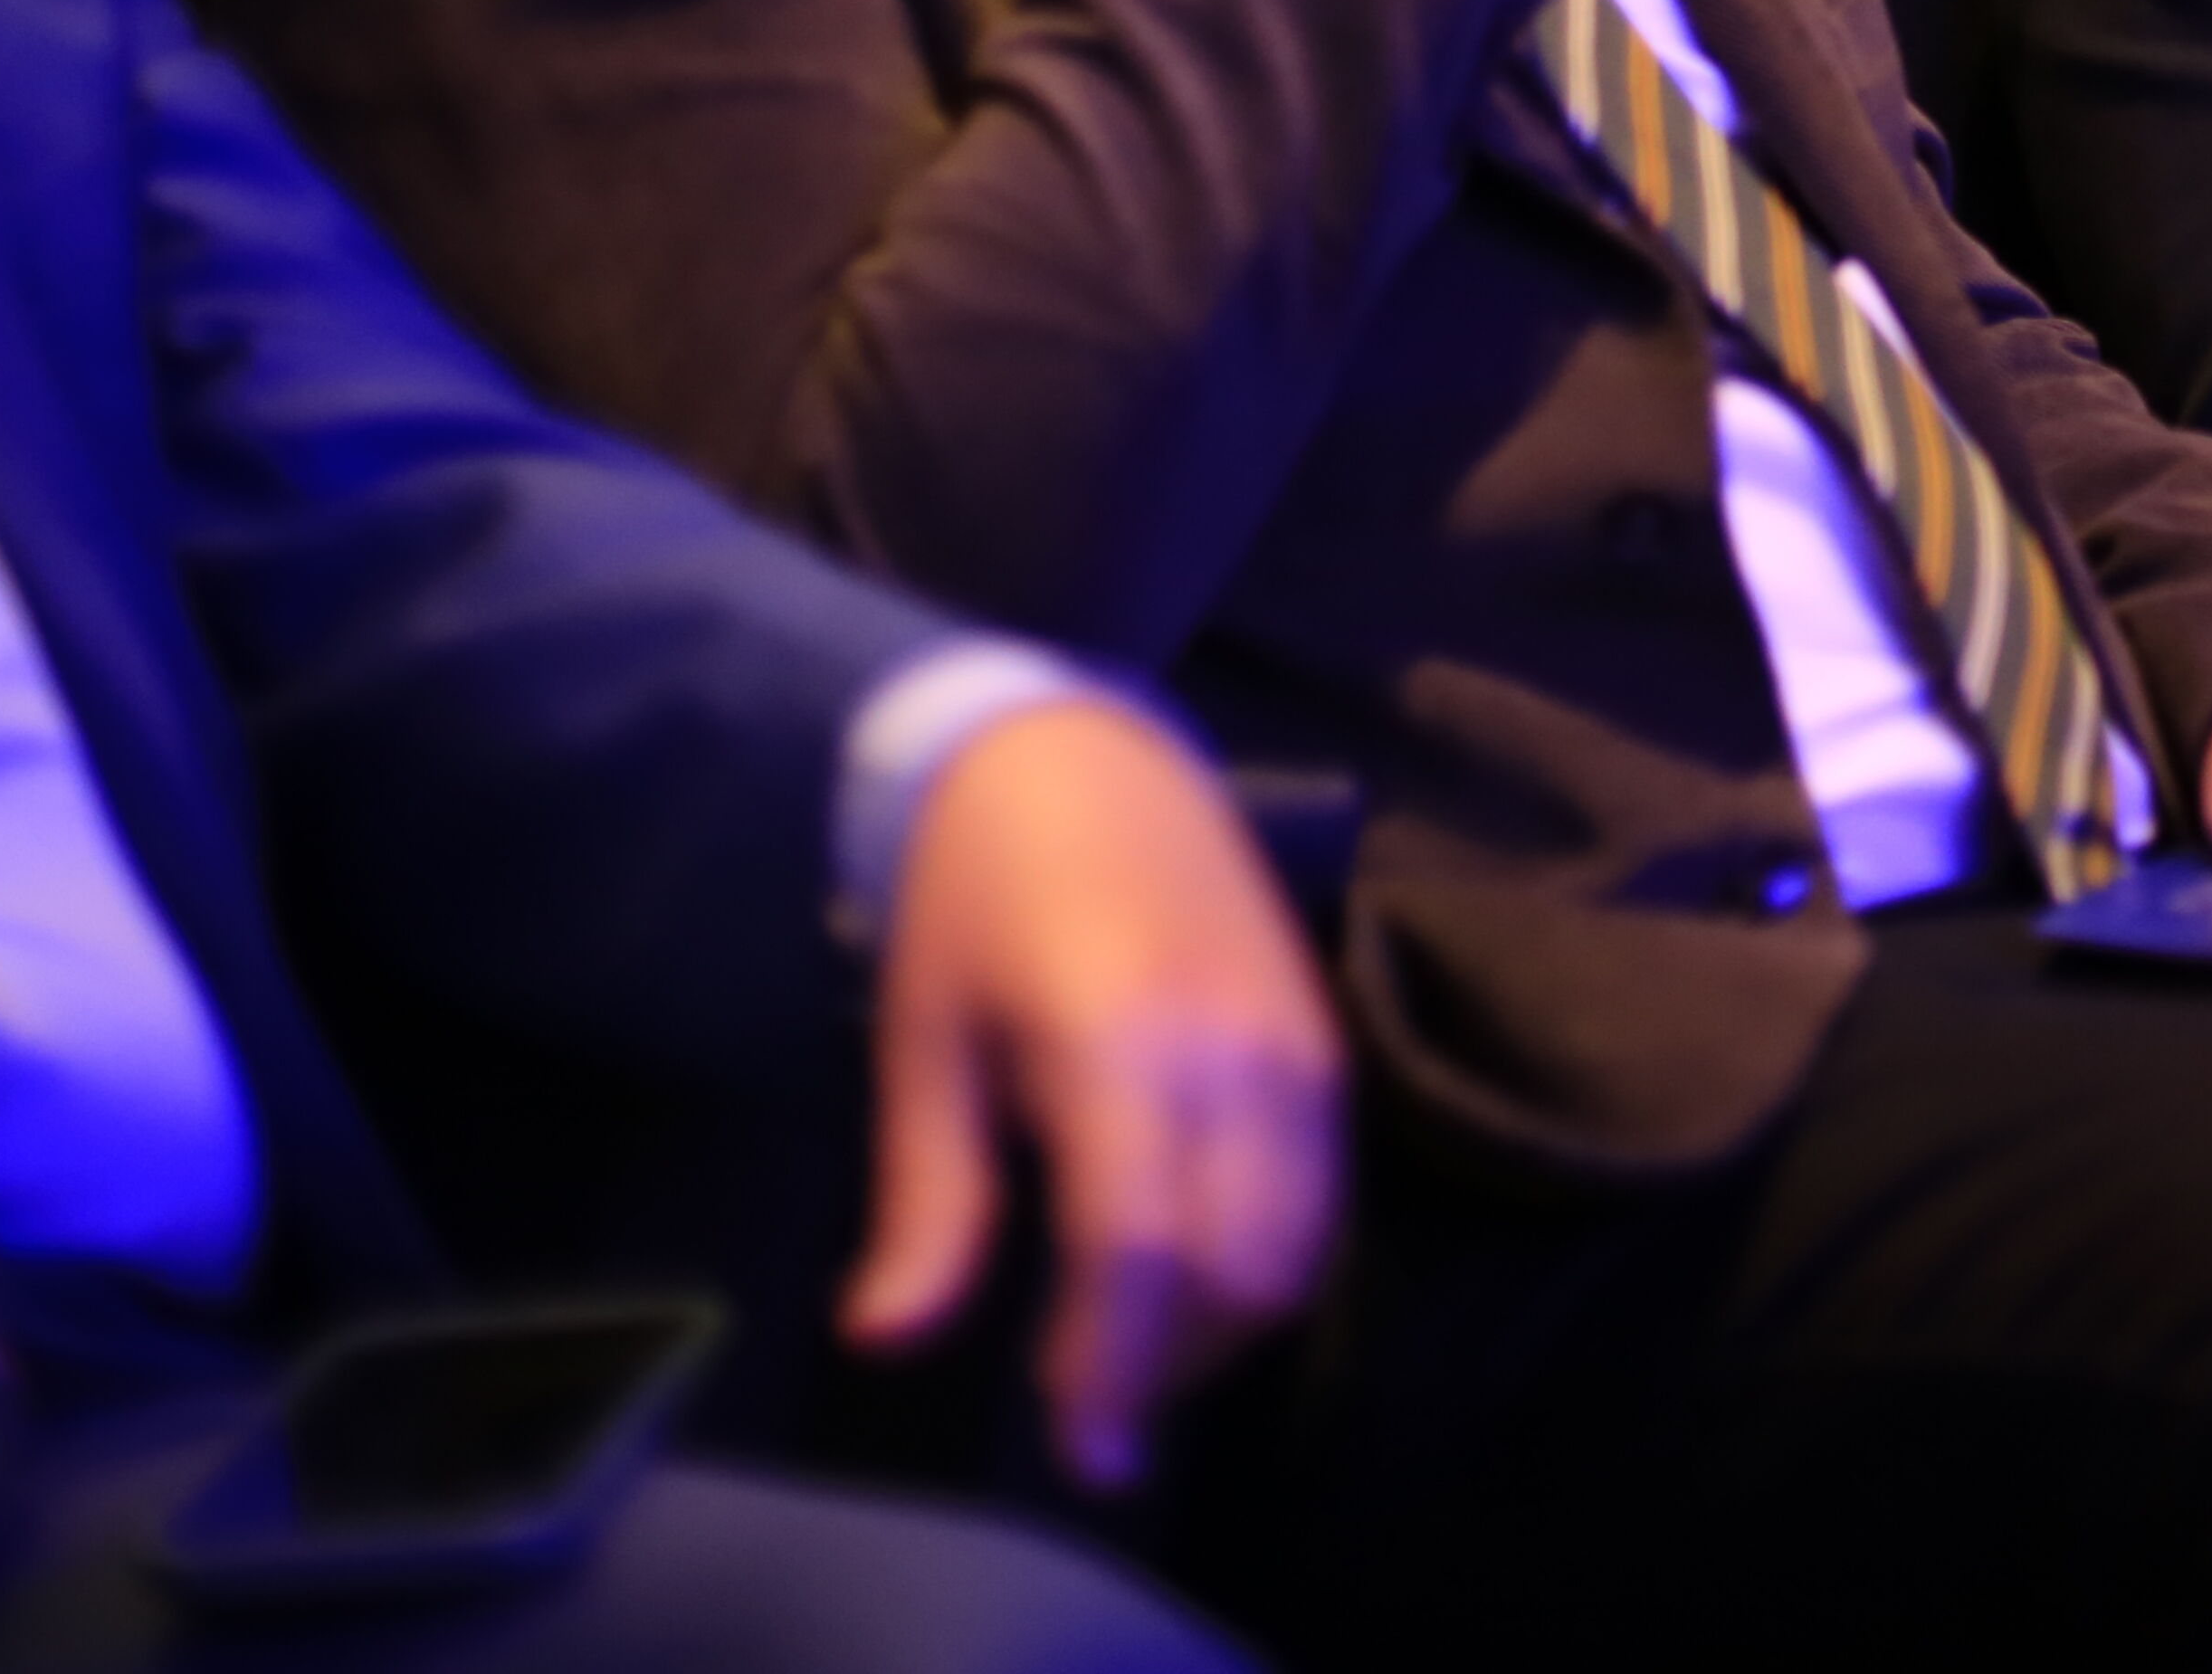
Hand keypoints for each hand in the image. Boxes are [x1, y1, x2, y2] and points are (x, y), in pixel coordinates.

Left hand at [843, 700, 1341, 1491]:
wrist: (1083, 758)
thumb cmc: (975, 903)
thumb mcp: (925, 1048)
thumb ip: (927, 1203)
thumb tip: (886, 1343)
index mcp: (1115, 1046)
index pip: (1138, 1249)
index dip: (1113, 1371)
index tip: (1085, 1453)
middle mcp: (1230, 1052)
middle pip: (1234, 1270)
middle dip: (1167, 1365)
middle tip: (1087, 1397)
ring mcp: (1295, 1047)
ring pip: (1296, 1247)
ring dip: (1223, 1326)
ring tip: (1137, 1340)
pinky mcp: (1325, 1044)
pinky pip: (1324, 1194)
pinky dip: (1271, 1261)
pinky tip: (1193, 1266)